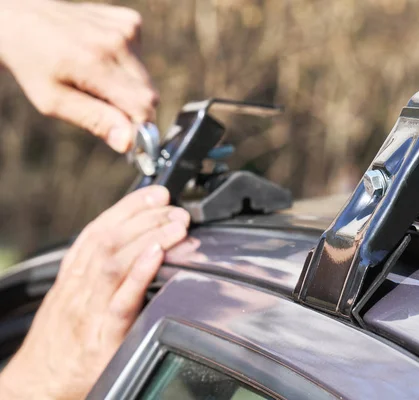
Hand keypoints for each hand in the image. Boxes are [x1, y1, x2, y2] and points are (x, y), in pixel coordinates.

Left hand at [0, 0, 157, 152]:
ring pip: (146, 79)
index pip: (143, 105)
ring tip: (97, 77)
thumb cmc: (34, 65)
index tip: (128, 138)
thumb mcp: (53, 101)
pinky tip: (102, 57)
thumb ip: (94, 120)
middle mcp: (116, 42)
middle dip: (132, 109)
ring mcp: (126, 28)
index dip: (140, 126)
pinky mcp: (130, 20)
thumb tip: (128, 142)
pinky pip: (141, 59)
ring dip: (128, 87)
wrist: (24, 20)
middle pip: (149, 95)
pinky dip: (126, 66)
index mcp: (95, 63)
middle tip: (102, 105)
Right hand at [0, 186, 189, 398]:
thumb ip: (98, 271)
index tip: (157, 193)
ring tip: (176, 224)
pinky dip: (139, 274)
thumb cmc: (62, 339)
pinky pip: (121, 301)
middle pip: (109, 239)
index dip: (129, 206)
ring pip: (115, 262)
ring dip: (149, 237)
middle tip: (175, 208)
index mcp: (73, 275)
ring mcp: (90, 310)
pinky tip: (158, 256)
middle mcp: (79, 286)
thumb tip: (136, 243)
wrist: (36, 384)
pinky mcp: (103, 337)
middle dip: (145, 218)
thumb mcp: (73, 297)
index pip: (100, 229)